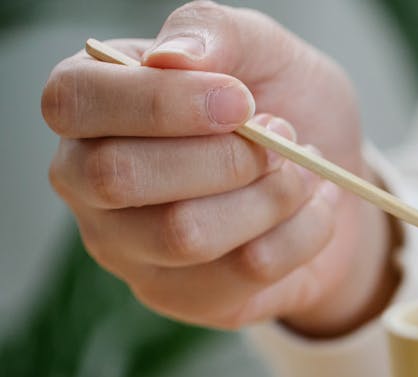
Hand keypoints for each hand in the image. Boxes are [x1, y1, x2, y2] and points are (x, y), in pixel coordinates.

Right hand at [42, 1, 393, 336]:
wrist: (336, 181)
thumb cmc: (282, 104)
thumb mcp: (262, 48)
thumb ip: (214, 31)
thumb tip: (173, 56)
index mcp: (88, 106)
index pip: (76, 102)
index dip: (162, 102)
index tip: (241, 99)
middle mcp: (88, 182)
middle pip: (122, 177)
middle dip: (226, 157)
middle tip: (286, 135)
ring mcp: (129, 249)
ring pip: (187, 235)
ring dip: (273, 196)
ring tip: (305, 171)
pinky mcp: (183, 298)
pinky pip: (247, 272)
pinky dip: (304, 232)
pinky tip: (313, 208)